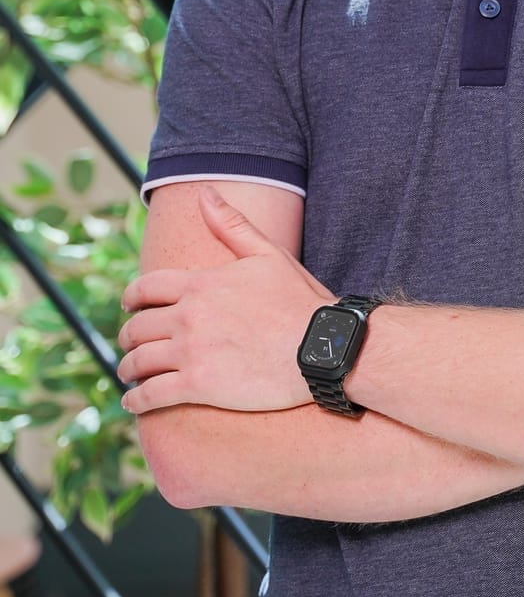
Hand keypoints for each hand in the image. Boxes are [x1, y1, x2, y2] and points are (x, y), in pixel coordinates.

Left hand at [117, 186, 332, 414]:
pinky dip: (135, 400)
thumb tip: (205, 193)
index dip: (130, 297)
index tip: (127, 306)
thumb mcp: (268, 254)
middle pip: (137, 327)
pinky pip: (150, 395)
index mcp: (200, 284)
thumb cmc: (298, 300)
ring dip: (129, 368)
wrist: (322, 346)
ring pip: (139, 362)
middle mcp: (188, 316)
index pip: (145, 287)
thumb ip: (232, 225)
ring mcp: (191, 352)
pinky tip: (133, 402)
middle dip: (129, 335)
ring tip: (130, 375)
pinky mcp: (198, 386)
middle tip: (131, 344)